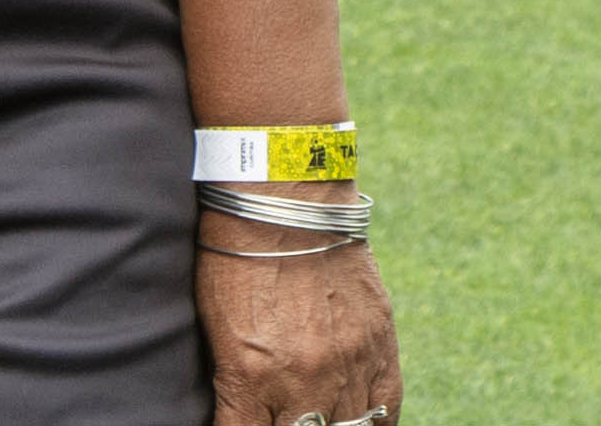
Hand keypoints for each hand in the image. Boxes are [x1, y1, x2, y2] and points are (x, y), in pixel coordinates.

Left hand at [199, 224, 397, 425]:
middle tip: (280, 414)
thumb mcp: (214, 323)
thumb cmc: (234, 255)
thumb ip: (231, 381)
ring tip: (317, 416)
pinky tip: (359, 422)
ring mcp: (347, 363)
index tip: (243, 424)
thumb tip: (236, 413)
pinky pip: (386, 408)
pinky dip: (374, 423)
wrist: (284, 198)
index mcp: (249, 376)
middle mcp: (302, 380)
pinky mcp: (378, 343)